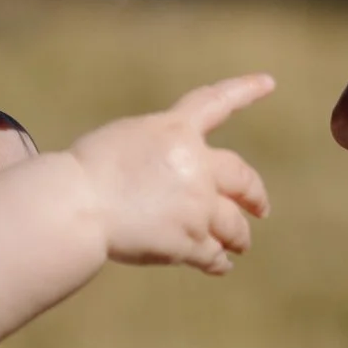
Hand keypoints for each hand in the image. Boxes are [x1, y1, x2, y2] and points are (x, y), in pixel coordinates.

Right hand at [69, 74, 272, 273]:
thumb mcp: (126, 139)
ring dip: (240, 237)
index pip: (215, 102)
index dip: (244, 90)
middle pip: (242, 178)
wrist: (78, 206)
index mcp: (176, 130)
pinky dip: (218, 261)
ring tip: (241, 245)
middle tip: (263, 209)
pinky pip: (213, 254)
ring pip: (233, 225)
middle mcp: (196, 166)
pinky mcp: (190, 241)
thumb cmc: (86, 172)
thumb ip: (161, 149)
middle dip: (256, 195)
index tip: (268, 83)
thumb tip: (179, 175)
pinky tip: (221, 265)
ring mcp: (197, 206)